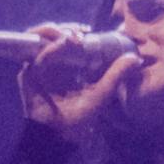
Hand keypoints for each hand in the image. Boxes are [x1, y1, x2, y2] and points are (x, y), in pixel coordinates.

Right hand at [17, 23, 143, 137]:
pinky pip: (33, 53)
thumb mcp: (101, 94)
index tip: (86, 31)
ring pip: (40, 38)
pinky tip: (59, 47)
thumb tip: (136, 59)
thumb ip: (116, 75)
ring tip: (68, 37)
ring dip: (53, 32)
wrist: (57, 135)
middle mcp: (52, 64)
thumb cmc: (78, 119)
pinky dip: (46, 47)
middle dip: (65, 29)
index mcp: (67, 66)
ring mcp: (38, 67)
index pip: (68, 40)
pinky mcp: (27, 72)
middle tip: (78, 33)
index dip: (74, 31)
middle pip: (53, 35)